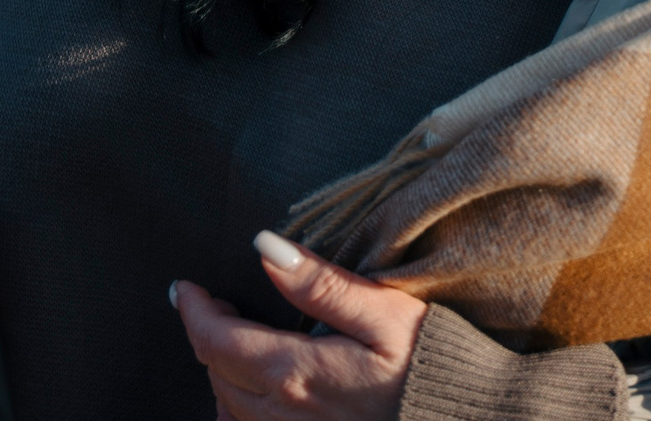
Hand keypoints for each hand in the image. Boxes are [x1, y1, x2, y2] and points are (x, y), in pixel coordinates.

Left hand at [174, 231, 428, 420]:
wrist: (467, 420)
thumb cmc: (432, 362)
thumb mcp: (384, 312)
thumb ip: (320, 283)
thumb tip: (264, 247)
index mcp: (295, 372)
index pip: (216, 339)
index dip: (193, 310)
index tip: (183, 287)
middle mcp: (283, 415)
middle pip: (216, 374)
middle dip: (206, 336)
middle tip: (212, 304)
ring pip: (227, 409)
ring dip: (219, 374)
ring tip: (228, 342)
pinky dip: (234, 413)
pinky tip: (247, 399)